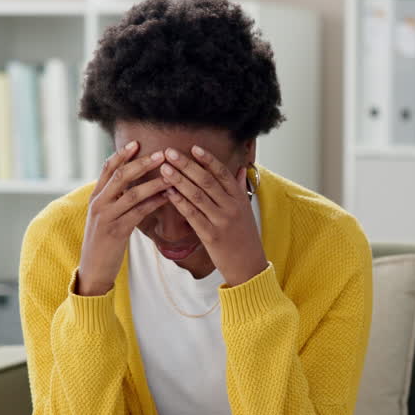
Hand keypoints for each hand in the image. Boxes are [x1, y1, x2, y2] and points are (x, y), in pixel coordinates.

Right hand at [76, 142, 169, 295]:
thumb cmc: (104, 241)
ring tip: (171, 174)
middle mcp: (99, 203)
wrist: (93, 269)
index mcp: (95, 196)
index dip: (121, 154)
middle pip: (120, 176)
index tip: (136, 142)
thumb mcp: (105, 215)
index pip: (106, 169)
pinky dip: (154, 202)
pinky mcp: (116, 231)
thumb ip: (114, 198)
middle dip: (142, 163)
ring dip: (154, 182)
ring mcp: (106, 217)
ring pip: (131, 193)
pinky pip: (138, 213)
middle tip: (162, 154)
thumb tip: (131, 181)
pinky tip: (168, 196)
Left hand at [160, 146, 267, 286]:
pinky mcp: (211, 236)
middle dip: (186, 164)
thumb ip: (240, 188)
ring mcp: (221, 221)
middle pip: (206, 180)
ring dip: (179, 180)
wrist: (249, 266)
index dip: (207, 159)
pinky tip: (168, 192)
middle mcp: (231, 207)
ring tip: (165, 168)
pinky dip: (180, 202)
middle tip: (170, 152)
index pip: (222, 173)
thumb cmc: (245, 237)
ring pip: (197, 195)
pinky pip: (192, 215)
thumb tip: (240, 168)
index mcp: (239, 198)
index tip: (193, 147)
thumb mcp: (246, 210)